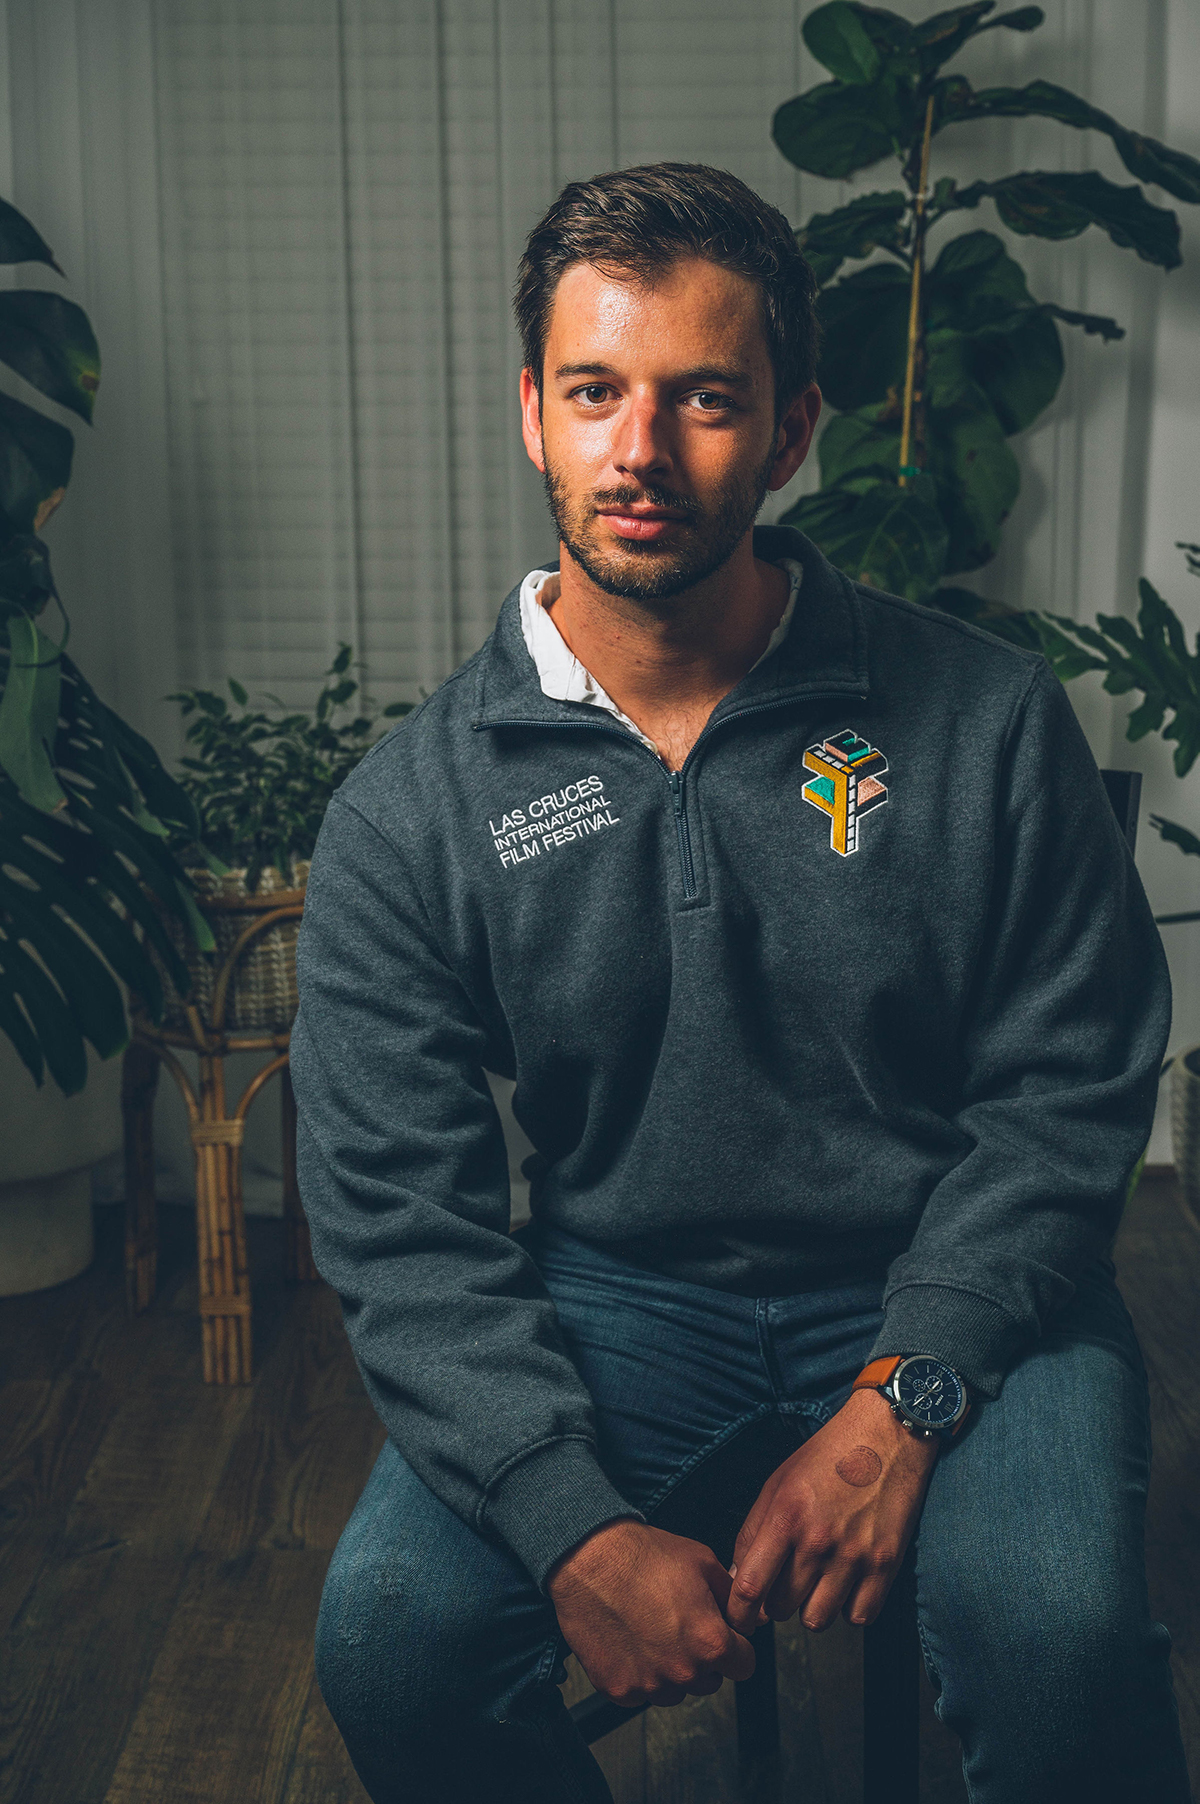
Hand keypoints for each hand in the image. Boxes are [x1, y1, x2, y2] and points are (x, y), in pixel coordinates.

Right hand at [547, 1519, 755, 1707]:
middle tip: (680, 1624)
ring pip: (676, 1690)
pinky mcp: (619, 1690)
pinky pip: (642, 1692)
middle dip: (703, 1657)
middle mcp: (683, 1672)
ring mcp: (649, 1685)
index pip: (744, 1666)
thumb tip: (745, 1616)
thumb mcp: (702, 1562)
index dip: (738, 1647)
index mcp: (710, 1642)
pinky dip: (639, 1673)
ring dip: (672, 1670)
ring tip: (653, 1630)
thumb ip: (731, 1596)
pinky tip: (631, 1640)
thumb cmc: (643, 1556)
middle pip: (710, 1680)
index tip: (725, 1636)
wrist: (589, 1560)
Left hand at [726, 1389, 937, 1635]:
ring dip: (812, 1608)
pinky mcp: (885, 1564)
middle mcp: (817, 1540)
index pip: (749, 1587)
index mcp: (785, 1517)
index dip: (738, 1614)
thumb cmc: (825, 1457)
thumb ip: (753, 1532)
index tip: (739, 1621)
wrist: (884, 1435)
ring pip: (817, 1620)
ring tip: (818, 1582)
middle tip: (787, 1581)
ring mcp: (853, 1555)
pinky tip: (848, 1584)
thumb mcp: (777, 1483)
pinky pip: (859, 1617)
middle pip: (781, 1608)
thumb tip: (735, 1579)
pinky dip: (850, 1608)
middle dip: (777, 1602)